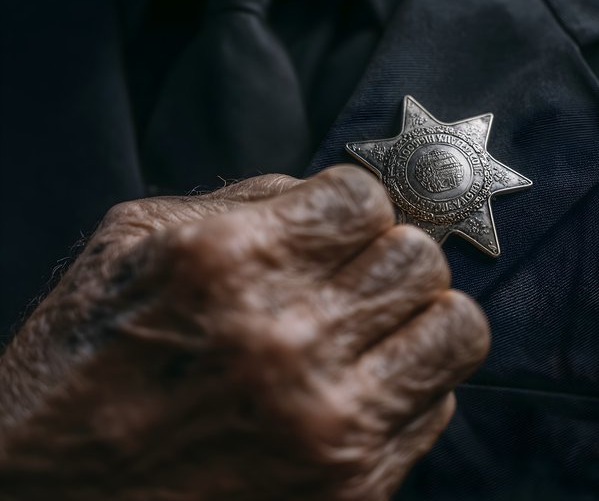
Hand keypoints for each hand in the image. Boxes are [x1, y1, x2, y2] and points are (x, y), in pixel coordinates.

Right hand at [0, 167, 488, 500]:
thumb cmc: (81, 362)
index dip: (354, 202)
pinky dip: (411, 381)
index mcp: (229, 262)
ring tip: (374, 321)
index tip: (338, 219)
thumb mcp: (133, 242)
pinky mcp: (351, 488)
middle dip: (390, 250)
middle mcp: (285, 341)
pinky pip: (440, 405)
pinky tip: (358, 380)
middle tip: (356, 269)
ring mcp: (325, 424)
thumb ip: (244, 200)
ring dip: (420, 314)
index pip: (365, 197)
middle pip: (419, 256)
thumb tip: (328, 190)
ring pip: (454, 327)